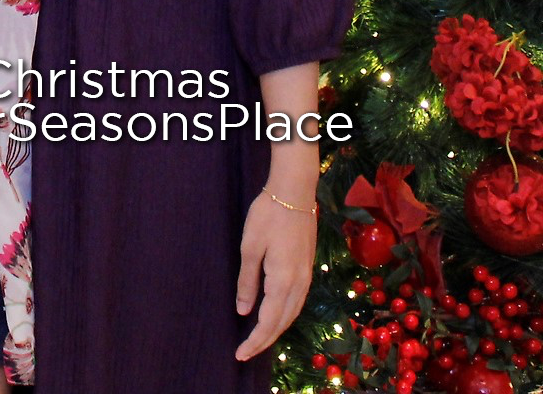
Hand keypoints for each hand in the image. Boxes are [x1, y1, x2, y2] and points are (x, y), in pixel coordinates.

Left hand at [234, 191, 315, 360]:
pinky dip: (285, 316)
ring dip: (276, 330)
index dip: (254, 341)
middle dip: (264, 341)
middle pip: (282, 323)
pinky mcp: (307, 269)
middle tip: (245, 352)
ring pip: (292, 315)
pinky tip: (276, 316)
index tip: (239, 354)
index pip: (268, 322)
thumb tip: (243, 311)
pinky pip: (297, 303)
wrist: (295, 191)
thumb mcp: (250, 246)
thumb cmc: (268, 215)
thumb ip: (247, 281)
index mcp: (283, 281)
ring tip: (258, 340)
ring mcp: (306, 277)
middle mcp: (299, 285)